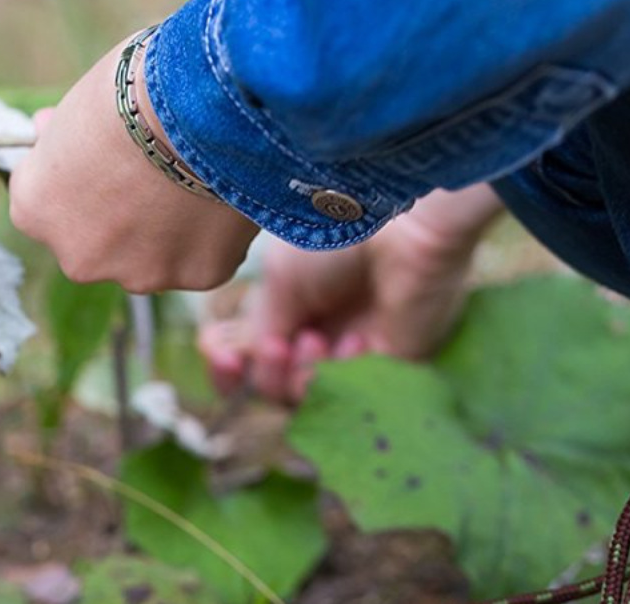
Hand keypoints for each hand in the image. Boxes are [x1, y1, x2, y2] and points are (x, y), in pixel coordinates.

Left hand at [9, 34, 258, 291]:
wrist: (206, 107)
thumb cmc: (135, 91)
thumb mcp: (80, 104)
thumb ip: (62, 133)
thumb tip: (45, 129)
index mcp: (35, 210)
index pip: (45, 203)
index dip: (74, 178)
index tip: (100, 155)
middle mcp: (77, 255)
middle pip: (94, 242)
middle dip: (116, 216)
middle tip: (151, 172)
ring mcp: (139, 272)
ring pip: (149, 256)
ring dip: (164, 231)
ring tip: (194, 180)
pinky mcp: (197, 276)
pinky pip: (200, 258)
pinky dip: (209, 235)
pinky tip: (222, 195)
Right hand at [197, 185, 504, 402]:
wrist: (403, 231)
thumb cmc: (336, 239)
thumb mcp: (279, 281)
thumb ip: (259, 330)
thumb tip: (248, 362)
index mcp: (286, 307)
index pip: (245, 354)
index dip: (226, 369)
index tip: (225, 359)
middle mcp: (315, 333)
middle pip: (271, 386)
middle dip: (262, 374)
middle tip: (275, 347)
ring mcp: (350, 354)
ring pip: (304, 398)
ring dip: (299, 374)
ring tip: (313, 339)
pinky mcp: (389, 367)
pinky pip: (349, 395)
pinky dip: (341, 372)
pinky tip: (355, 339)